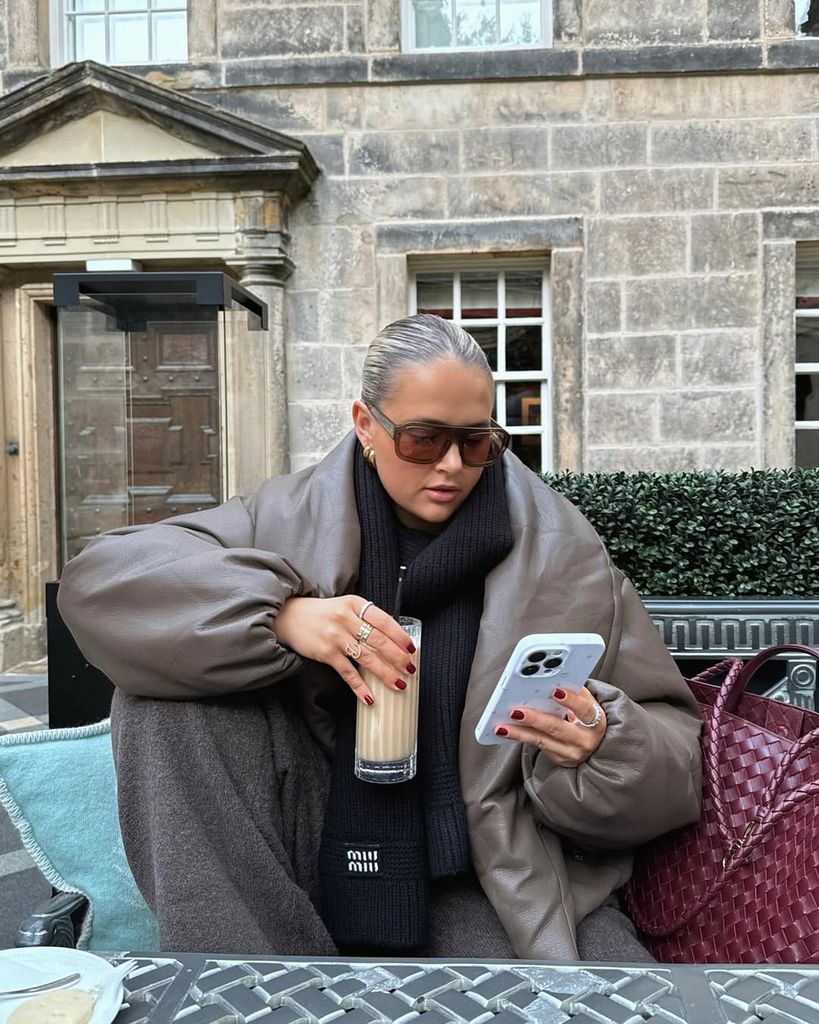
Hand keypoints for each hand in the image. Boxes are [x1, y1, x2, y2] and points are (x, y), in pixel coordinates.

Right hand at [275, 596, 416, 705]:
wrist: (289, 616)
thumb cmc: (323, 613)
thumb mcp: (345, 606)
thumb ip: (365, 617)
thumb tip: (392, 638)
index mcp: (355, 604)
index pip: (384, 620)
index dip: (400, 636)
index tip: (412, 649)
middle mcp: (346, 619)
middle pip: (379, 640)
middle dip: (398, 657)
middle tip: (410, 669)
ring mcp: (335, 636)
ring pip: (367, 657)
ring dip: (385, 673)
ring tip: (399, 684)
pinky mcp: (325, 653)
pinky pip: (347, 672)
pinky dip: (360, 687)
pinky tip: (370, 697)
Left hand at [494, 684, 606, 767]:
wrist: (594, 746)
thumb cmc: (587, 719)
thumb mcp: (588, 704)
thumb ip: (574, 691)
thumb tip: (553, 676)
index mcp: (595, 721)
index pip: (584, 710)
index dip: (571, 700)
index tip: (555, 691)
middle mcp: (584, 740)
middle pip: (558, 728)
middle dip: (535, 719)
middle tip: (516, 711)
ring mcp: (570, 752)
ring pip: (542, 740)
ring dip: (519, 732)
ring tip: (502, 726)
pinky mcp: (558, 758)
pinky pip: (536, 745)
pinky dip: (520, 737)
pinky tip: (506, 731)